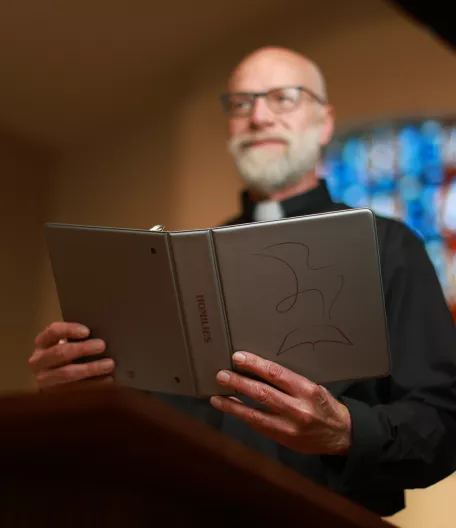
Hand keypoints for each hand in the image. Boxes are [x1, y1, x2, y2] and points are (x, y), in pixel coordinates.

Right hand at [29, 322, 114, 390]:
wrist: (52, 382)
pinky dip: (93, 384)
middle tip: (101, 346)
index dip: (69, 330)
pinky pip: (75, 389)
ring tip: (109, 364)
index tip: (87, 331)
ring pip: (67, 373)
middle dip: (83, 348)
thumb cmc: (66, 356)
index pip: (53, 331)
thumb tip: (101, 336)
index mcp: (42, 342)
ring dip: (90, 368)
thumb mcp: (64, 344)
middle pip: (60, 352)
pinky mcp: (53, 395)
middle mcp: (38, 361)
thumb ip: (76, 339)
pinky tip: (108, 379)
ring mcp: (44, 379)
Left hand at [210, 352, 351, 455]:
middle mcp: (298, 408)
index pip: (276, 373)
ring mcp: (289, 427)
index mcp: (307, 389)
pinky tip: (230, 409)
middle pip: (262, 393)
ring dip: (233, 405)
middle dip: (238, 383)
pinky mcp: (284, 439)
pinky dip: (242, 417)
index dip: (254, 364)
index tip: (237, 357)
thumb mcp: (313, 387)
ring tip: (217, 396)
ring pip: (255, 414)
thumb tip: (259, 369)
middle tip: (221, 375)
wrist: (341, 435)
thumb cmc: (324, 404)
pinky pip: (258, 426)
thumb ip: (289, 381)